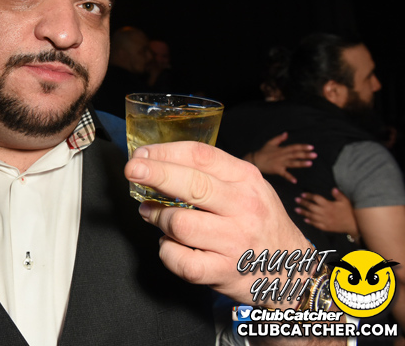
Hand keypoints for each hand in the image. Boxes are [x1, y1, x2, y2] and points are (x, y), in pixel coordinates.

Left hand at [125, 142, 314, 306]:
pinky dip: (167, 252)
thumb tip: (157, 164)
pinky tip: (170, 245)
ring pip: (180, 224)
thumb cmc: (260, 223)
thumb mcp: (248, 189)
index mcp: (247, 180)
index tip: (142, 154)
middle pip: (192, 185)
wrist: (294, 272)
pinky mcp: (224, 272)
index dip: (165, 152)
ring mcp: (235, 242)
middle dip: (155, 174)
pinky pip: (181, 261)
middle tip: (132, 170)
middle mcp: (244, 208)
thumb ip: (211, 175)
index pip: (201, 156)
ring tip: (152, 214)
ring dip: (157, 217)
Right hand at [245, 132, 315, 183]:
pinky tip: (295, 181)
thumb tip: (287, 133)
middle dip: (305, 154)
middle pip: (295, 155)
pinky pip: (284, 174)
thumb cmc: (263, 152)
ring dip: (301, 163)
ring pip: (292, 163)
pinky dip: (289, 177)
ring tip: (310, 164)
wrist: (254, 160)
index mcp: (282, 149)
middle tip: (315, 155)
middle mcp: (282, 156)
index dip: (303, 147)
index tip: (311, 147)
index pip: (294, 147)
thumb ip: (279, 138)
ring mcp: (280, 163)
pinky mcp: (277, 170)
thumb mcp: (270, 143)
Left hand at [295, 188, 358, 240]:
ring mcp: (324, 220)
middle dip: (303, 203)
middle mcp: (324, 212)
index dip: (309, 196)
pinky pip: (316, 224)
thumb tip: (333, 188)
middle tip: (296, 200)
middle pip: (311, 207)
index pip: (316, 199)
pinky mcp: (326, 227)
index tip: (302, 194)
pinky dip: (310, 222)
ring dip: (303, 212)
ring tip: (296, 209)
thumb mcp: (345, 201)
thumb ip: (338, 195)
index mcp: (328, 205)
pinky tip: (305, 220)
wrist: (354, 225)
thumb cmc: (350, 211)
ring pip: (311, 216)